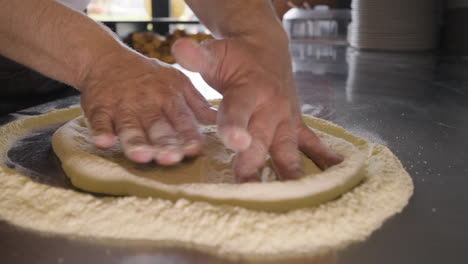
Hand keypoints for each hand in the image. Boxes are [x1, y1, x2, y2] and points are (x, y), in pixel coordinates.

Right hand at [79, 50, 215, 164]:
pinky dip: (100, 131)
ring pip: (129, 126)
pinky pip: (99, 120)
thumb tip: (222, 120)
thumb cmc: (148, 76)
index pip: (181, 119)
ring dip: (135, 142)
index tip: (195, 149)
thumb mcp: (177, 82)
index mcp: (169, 97)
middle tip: (172, 159)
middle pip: (156, 126)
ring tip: (142, 157)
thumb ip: (197, 104)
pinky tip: (103, 143)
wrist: (106, 58)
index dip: (188, 134)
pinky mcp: (99, 107)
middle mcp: (147, 102)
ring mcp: (122, 105)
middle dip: (164, 143)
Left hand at [172, 30, 342, 181]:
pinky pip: (312, 142)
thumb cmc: (235, 56)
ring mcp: (286, 118)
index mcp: (249, 89)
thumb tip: (178, 48)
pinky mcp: (296, 124)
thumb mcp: (215, 52)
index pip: (239, 110)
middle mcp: (271, 106)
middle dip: (254, 163)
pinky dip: (323, 157)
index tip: (235, 143)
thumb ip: (197, 57)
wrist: (266, 48)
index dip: (235, 127)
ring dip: (288, 172)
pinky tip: (336, 173)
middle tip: (246, 186)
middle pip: (262, 139)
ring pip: (287, 148)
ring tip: (290, 197)